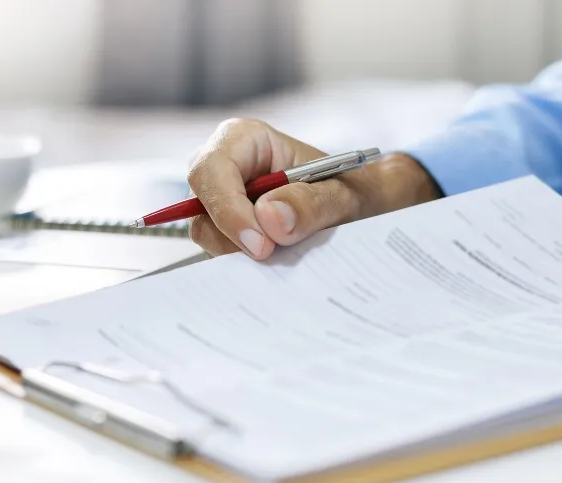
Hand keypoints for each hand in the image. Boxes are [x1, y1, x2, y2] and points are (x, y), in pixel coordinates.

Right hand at [187, 118, 439, 258]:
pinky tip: (277, 260)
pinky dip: (245, 262)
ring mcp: (222, 203)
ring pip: (207, 233)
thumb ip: (311, 203)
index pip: (211, 170)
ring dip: (241, 252)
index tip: (260, 244)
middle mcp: (225, 169)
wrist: (362, 209)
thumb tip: (269, 218)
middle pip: (200, 205)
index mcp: (245, 140)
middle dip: (232, 235)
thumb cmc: (352, 189)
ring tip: (285, 252)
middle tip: (271, 255)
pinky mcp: (226, 232)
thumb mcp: (343, 195)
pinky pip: (220, 251)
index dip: (228, 209)